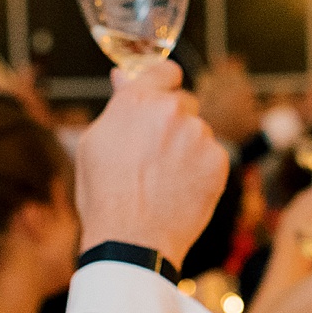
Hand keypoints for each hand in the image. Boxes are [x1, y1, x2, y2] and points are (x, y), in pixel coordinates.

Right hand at [73, 60, 227, 267]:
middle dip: (173, 123)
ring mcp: (198, 135)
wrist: (133, 241)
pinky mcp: (218, 161)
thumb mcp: (93, 144)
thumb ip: (117, 106)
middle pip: (183, 103)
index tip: (163, 95)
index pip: (165, 71)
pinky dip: (202, 170)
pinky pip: (212, 156)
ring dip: (188, 148)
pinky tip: (182, 189)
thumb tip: (124, 77)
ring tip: (165, 180)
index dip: (164, 83)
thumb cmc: (105, 197)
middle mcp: (171, 111)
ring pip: (199, 132)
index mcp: (137, 100)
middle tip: (156, 155)